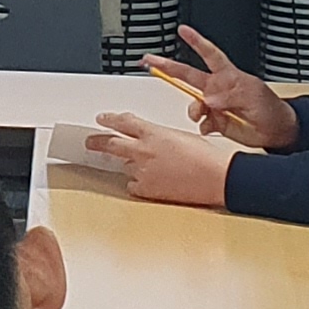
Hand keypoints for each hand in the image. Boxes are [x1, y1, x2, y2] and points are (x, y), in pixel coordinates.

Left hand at [87, 111, 238, 208]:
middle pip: (111, 144)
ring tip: (147, 167)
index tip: (102, 119)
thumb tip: (149, 141)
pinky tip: (151, 181)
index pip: (123, 122)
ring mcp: (143, 171)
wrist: (217, 178)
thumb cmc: (206, 157)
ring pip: (124, 165)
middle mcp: (143, 151)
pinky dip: (138, 182)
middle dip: (97, 142)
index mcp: (154, 133)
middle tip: (91, 142)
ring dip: (129, 164)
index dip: (109, 119)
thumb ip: (158, 136)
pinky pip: (133, 185)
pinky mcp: (147, 189)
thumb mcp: (180, 135)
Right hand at [145, 25, 295, 149]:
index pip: (209, 54)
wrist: (278, 132)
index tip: (182, 30)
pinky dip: (203, 125)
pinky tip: (211, 126)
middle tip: (149, 60)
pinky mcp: (216, 122)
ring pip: (193, 104)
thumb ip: (229, 95)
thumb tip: (208, 99)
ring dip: (194, 109)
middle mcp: (218, 88)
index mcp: (228, 75)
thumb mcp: (252, 95)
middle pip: (188, 75)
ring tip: (202, 113)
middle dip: (167, 67)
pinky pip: (201, 122)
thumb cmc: (271, 108)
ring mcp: (216, 105)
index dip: (196, 41)